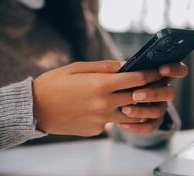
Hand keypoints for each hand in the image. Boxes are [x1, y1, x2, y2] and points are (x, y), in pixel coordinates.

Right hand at [33, 60, 161, 135]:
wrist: (34, 110)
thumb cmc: (53, 84)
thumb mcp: (77, 68)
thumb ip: (103, 67)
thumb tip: (124, 65)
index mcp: (101, 85)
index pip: (136, 79)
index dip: (151, 74)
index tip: (159, 71)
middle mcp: (104, 104)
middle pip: (138, 97)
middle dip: (149, 90)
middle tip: (154, 84)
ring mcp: (101, 119)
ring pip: (130, 114)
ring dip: (136, 106)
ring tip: (135, 97)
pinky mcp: (96, 129)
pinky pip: (111, 121)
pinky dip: (114, 114)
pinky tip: (104, 107)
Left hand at [119, 63, 187, 132]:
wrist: (108, 102)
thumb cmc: (114, 80)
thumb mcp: (115, 70)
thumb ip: (121, 66)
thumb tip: (124, 66)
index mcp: (160, 74)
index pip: (179, 70)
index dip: (174, 69)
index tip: (161, 70)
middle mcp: (164, 91)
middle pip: (170, 93)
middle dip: (154, 94)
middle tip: (135, 95)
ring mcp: (160, 107)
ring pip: (158, 111)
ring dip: (142, 111)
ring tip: (124, 110)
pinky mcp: (153, 121)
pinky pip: (150, 126)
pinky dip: (136, 126)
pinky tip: (121, 124)